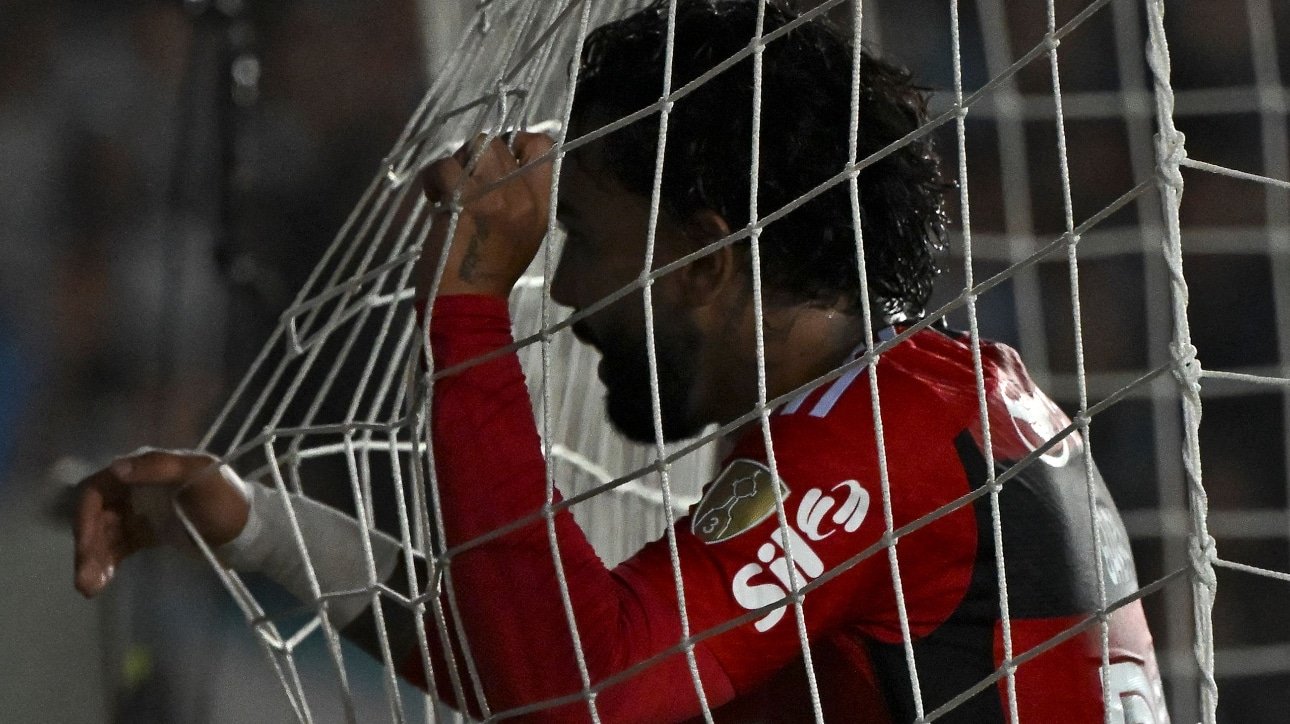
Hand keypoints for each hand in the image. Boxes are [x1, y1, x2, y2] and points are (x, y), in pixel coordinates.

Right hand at [73, 449, 248, 597]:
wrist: (252, 530)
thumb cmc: (227, 498)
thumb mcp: (198, 476)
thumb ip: (159, 468)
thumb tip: (116, 468)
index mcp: (146, 468)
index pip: (99, 488)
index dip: (86, 515)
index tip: (85, 544)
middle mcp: (137, 487)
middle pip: (96, 514)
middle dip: (87, 545)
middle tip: (84, 579)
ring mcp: (141, 511)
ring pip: (103, 534)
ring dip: (92, 559)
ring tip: (90, 588)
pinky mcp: (147, 532)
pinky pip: (117, 546)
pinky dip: (106, 561)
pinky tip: (101, 582)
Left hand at [417, 132, 554, 298]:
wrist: (469, 305)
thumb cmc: (489, 274)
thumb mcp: (522, 234)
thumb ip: (517, 199)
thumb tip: (494, 167)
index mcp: (542, 205)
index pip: (544, 146)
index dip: (518, 140)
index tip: (498, 158)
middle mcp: (523, 196)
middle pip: (499, 142)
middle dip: (474, 155)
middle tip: (463, 182)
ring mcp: (495, 195)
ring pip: (474, 146)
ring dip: (453, 163)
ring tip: (446, 190)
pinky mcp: (465, 199)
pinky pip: (444, 165)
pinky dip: (432, 177)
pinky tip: (433, 198)